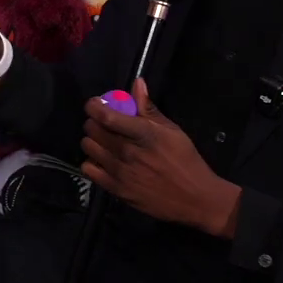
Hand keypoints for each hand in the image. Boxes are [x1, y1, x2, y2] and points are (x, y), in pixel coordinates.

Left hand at [79, 79, 241, 236]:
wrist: (195, 199)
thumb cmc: (186, 160)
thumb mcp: (172, 131)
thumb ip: (149, 108)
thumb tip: (137, 83)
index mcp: (144, 134)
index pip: (106, 116)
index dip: (94, 106)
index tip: (95, 103)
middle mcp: (127, 152)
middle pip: (93, 129)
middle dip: (94, 121)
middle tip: (104, 123)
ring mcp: (119, 172)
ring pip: (88, 147)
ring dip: (93, 140)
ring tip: (104, 141)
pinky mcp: (115, 189)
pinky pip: (87, 169)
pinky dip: (91, 161)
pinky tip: (103, 160)